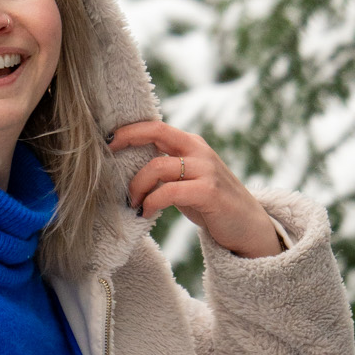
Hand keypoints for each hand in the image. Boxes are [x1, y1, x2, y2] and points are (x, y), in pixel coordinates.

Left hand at [108, 119, 281, 258]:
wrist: (248, 227)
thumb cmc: (211, 205)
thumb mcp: (187, 181)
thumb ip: (165, 170)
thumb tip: (128, 169)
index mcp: (192, 145)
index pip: (156, 126)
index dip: (129, 130)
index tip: (107, 141)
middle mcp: (199, 151)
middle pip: (156, 133)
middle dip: (126, 142)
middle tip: (108, 167)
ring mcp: (206, 170)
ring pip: (157, 166)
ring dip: (137, 187)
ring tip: (134, 203)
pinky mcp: (208, 192)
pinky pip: (169, 192)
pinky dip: (151, 202)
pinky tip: (146, 213)